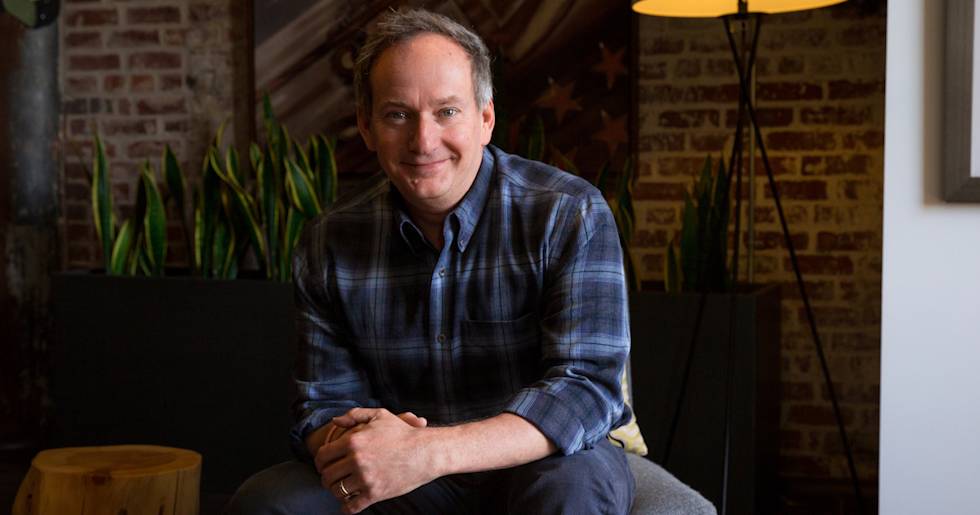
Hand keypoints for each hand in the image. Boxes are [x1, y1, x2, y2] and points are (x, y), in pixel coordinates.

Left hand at [315, 408, 437, 513]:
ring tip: (342, 489)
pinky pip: (351, 506)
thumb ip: (354, 415)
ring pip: (337, 491)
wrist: (426, 452)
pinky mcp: (375, 493)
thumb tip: (334, 421)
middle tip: (332, 479)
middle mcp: (356, 460)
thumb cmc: (403, 433)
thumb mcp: (379, 416)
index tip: (324, 466)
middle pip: (327, 476)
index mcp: (353, 441)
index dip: (319, 462)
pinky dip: (346, 507)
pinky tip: (349, 503)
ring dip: (337, 492)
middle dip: (326, 478)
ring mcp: (365, 478)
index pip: (322, 456)